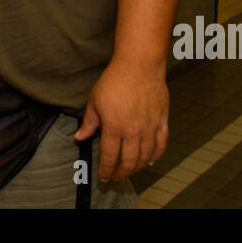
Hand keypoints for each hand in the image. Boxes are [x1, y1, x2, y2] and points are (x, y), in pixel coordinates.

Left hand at [73, 57, 168, 181]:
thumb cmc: (115, 80)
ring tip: (130, 170)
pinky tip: (150, 160)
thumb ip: (89, 122)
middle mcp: (132, 131)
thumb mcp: (95, 100)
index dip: (106, 170)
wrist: (139, 65)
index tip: (104, 177)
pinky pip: (161, 145)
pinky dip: (155, 156)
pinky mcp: (161, 121)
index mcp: (113, 127)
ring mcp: (149, 127)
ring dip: (136, 167)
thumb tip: (79, 137)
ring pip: (144, 157)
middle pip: (128, 162)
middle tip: (116, 177)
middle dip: (121, 173)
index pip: (109, 157)